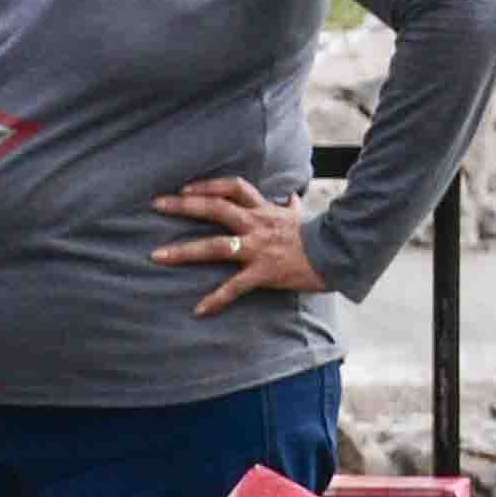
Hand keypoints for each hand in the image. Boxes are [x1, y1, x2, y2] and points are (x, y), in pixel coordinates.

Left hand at [148, 177, 328, 314]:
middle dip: (183, 205)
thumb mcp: (303, 218)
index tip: (185, 188)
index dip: (208, 185)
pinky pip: (235, 287)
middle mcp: (256, 225)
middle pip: (215, 208)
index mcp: (264, 211)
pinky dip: (216, 299)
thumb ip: (292, 208)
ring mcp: (258, 248)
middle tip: (155, 204)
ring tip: (157, 256)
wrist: (340, 254)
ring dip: (184, 250)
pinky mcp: (264, 272)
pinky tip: (199, 310)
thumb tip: (292, 198)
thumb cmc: (320, 237)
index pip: (233, 188)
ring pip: (216, 246)